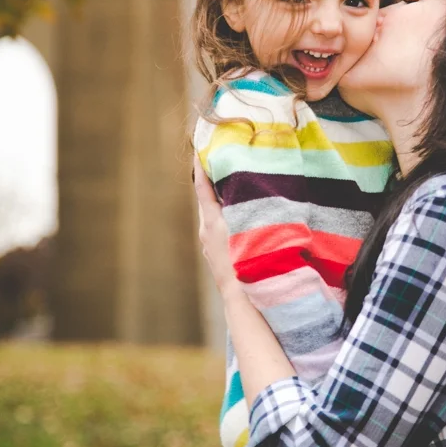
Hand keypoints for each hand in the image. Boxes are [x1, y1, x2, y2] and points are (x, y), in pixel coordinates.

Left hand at [193, 154, 238, 297]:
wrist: (241, 297)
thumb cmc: (248, 261)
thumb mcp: (246, 227)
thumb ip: (241, 205)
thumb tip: (243, 185)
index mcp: (212, 221)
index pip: (203, 187)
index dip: (201, 167)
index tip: (198, 149)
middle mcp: (206, 231)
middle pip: (208, 199)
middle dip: (214, 182)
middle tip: (222, 162)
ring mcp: (209, 244)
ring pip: (214, 215)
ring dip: (222, 201)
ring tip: (233, 188)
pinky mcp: (215, 255)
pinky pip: (218, 228)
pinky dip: (225, 218)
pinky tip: (238, 218)